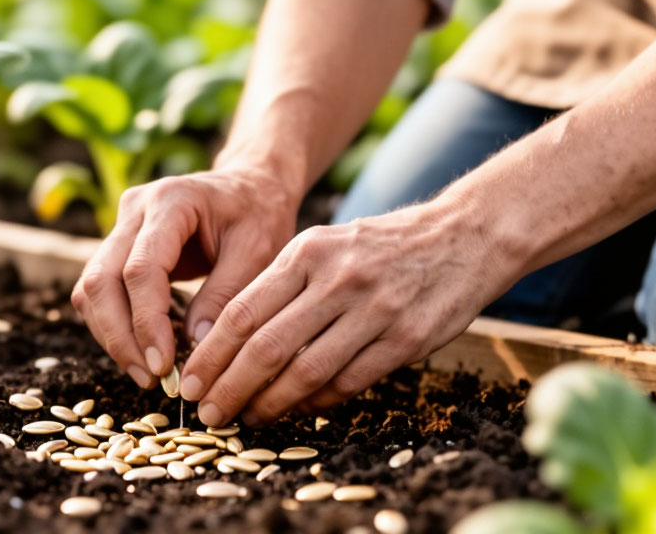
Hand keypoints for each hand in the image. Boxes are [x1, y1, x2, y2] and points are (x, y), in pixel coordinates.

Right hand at [71, 166, 296, 386]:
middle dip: (119, 336)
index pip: (140, 269)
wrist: (251, 187)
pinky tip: (145, 350)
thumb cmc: (260, 214)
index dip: (146, 322)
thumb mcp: (258, 251)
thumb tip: (196, 349)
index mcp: (171, 201)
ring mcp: (121, 225)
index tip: (163, 365)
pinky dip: (116, 324)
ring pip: (92, 289)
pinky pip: (101, 291)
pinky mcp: (120, 246)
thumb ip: (225, 296)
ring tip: (148, 373)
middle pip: (101, 280)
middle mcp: (135, 209)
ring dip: (112, 335)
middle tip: (150, 378)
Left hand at [179, 198, 507, 426]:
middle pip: (266, 346)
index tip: (191, 383)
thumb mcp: (327, 245)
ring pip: (305, 371)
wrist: (465, 236)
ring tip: (247, 419)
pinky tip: (297, 410)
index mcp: (309, 251)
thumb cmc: (383, 246)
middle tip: (207, 414)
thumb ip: (284, 285)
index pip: (243, 311)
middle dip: (229, 388)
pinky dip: (316, 401)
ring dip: (269, 403)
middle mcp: (338, 279)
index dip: (211, 355)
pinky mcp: (407, 339)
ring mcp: (375, 310)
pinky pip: (349, 381)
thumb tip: (230, 340)